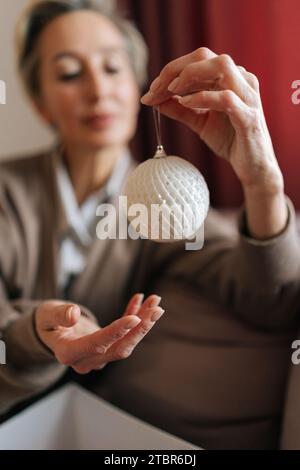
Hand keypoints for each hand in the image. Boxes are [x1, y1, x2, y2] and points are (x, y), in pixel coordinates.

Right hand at [35, 294, 163, 373]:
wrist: (49, 332)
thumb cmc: (46, 322)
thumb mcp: (46, 315)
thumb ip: (58, 315)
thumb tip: (73, 314)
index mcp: (68, 353)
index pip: (97, 344)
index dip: (116, 332)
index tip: (135, 319)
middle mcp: (86, 360)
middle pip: (119, 348)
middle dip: (140, 329)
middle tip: (156, 309)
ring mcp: (98, 357)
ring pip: (126, 342)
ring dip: (143, 323)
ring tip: (156, 302)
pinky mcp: (107, 348)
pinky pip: (124, 334)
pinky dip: (134, 317)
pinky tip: (140, 300)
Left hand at [141, 47, 282, 193]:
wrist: (252, 167)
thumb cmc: (229, 140)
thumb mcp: (199, 122)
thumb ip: (179, 109)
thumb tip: (153, 99)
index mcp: (229, 78)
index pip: (196, 60)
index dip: (170, 71)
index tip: (150, 92)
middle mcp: (241, 79)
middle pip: (205, 55)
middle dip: (174, 70)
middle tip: (154, 90)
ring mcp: (248, 96)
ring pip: (221, 66)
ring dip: (190, 76)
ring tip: (171, 91)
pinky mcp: (249, 116)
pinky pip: (227, 98)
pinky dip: (203, 97)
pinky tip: (185, 104)